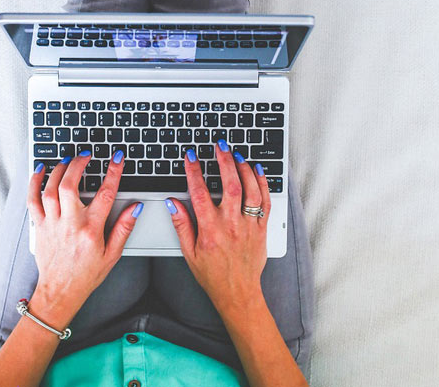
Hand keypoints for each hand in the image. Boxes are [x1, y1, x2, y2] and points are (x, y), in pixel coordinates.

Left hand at [26, 150, 142, 324]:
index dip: (113, 172)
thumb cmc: (86, 274)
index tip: (117, 158)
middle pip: (70, 185)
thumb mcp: (113, 254)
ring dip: (59, 169)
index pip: (105, 194)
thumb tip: (136, 208)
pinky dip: (35, 182)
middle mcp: (70, 223)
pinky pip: (33, 199)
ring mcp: (52, 223)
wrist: (60, 291)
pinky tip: (40, 169)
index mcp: (91, 229)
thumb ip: (124, 228)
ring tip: (68, 160)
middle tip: (86, 155)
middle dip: (78, 164)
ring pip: (50, 188)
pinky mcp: (39, 226)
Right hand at [166, 140, 270, 310]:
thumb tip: (173, 204)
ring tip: (236, 155)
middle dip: (225, 161)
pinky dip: (262, 183)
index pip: (200, 193)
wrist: (238, 292)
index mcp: (211, 229)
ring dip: (244, 168)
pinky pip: (265, 202)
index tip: (191, 157)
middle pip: (230, 184)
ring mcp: (249, 225)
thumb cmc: (213, 275)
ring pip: (250, 190)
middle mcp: (231, 224)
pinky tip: (257, 171)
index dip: (194, 171)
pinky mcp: (261, 228)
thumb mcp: (189, 252)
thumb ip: (181, 225)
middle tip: (220, 146)